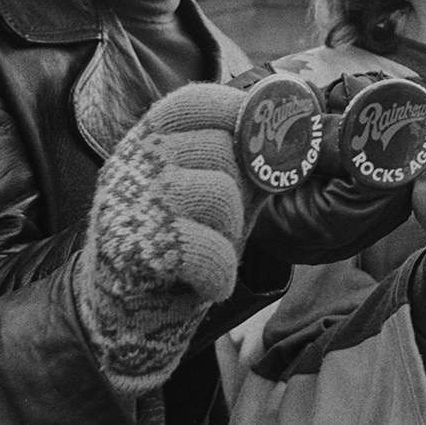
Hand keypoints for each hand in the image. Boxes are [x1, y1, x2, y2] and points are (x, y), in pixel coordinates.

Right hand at [76, 83, 248, 392]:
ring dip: (232, 232)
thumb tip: (300, 130)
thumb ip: (247, 163)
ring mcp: (126, 206)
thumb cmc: (182, 247)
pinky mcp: (132, 251)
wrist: (125, 321)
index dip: (236, 110)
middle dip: (242, 191)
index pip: (192, 103)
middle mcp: (131, 165)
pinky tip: (207, 285)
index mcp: (147, 142)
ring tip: (213, 252)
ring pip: (220, 194)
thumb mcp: (216, 194)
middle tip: (227, 225)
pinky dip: (220, 274)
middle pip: (219, 149)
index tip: (264, 134)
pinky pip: (207, 249)